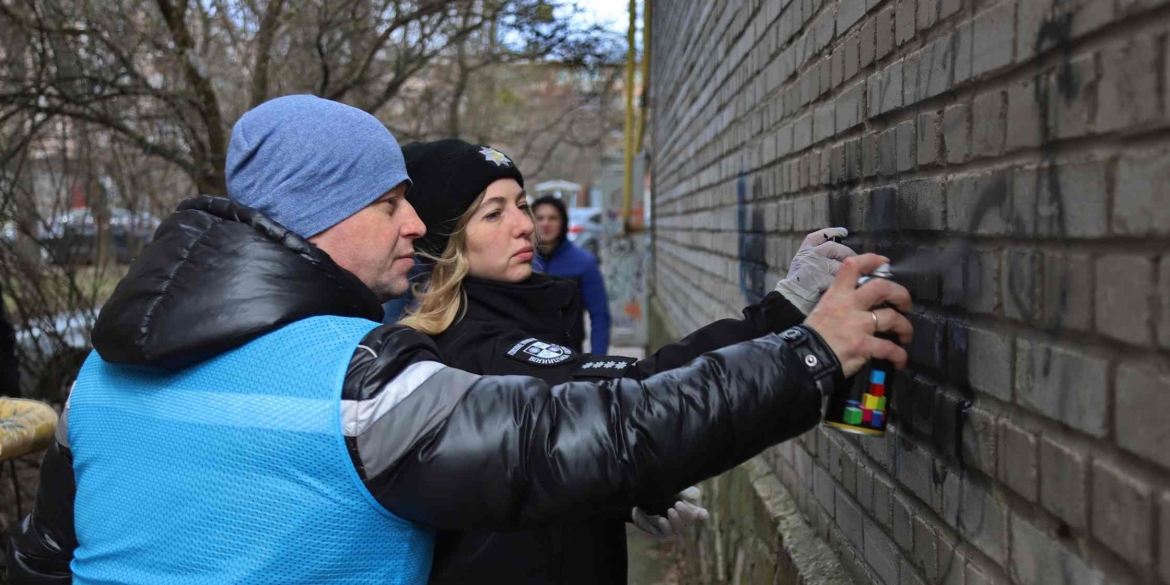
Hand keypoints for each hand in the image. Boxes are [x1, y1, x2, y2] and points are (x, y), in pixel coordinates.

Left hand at [631, 486, 709, 538]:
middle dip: (685, 513)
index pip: (699, 514)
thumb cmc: (658, 496)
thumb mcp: (671, 491)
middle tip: (677, 504)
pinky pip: (667, 533)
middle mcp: (682, 520)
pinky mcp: (662, 533)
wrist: (638, 505)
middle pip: (690, 520)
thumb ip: (683, 492)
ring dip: (676, 520)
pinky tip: (661, 519)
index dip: (702, 514)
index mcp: (687, 509)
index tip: (703, 514)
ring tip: (670, 510)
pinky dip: (665, 526)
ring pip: (679, 528)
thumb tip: (697, 494)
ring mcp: (673, 528)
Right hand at [774, 227, 857, 313]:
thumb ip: (818, 260)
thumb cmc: (799, 289)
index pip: (818, 237)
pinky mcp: (821, 278)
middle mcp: (809, 256)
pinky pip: (839, 279)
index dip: (831, 232)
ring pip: (840, 264)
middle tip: (855, 261)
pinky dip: (843, 284)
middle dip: (847, 254)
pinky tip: (843, 288)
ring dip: (847, 272)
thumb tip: (842, 257)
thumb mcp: (803, 268)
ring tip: (850, 278)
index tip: (843, 232)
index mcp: (804, 252)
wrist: (791, 302)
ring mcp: (815, 266)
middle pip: (835, 247)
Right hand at [803, 254, 913, 377]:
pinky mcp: (863, 346)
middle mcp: (849, 306)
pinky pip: (889, 348)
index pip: (852, 267)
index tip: (884, 262)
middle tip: (905, 304)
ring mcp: (857, 325)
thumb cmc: (812, 337)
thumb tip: (860, 307)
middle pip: (882, 288)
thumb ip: (841, 305)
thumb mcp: (822, 311)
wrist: (803, 359)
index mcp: (837, 295)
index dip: (871, 260)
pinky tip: (900, 360)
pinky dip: (899, 355)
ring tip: (906, 335)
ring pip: (893, 318)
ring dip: (905, 327)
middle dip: (901, 294)